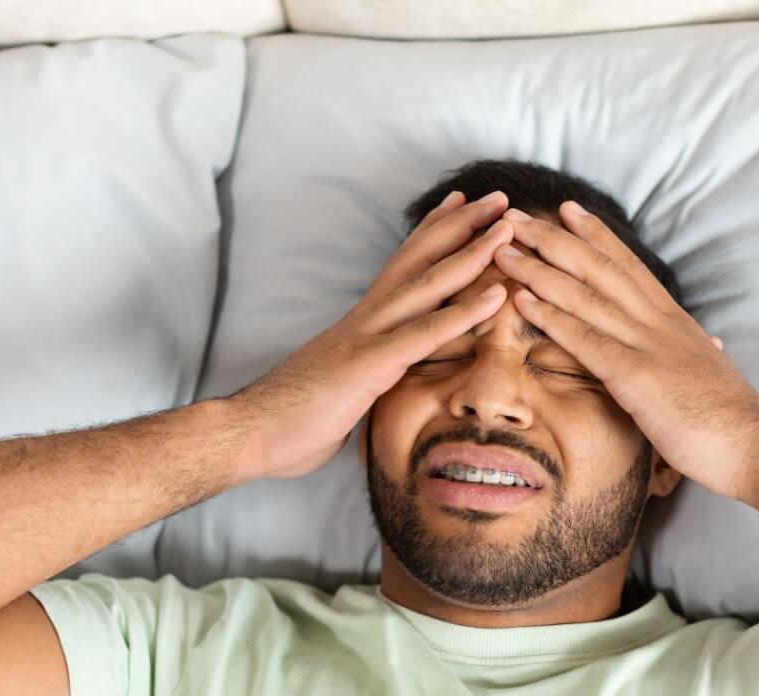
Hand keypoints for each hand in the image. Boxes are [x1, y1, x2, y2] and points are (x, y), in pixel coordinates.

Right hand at [227, 190, 516, 480]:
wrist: (250, 434)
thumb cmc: (291, 420)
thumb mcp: (341, 391)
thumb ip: (365, 377)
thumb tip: (377, 383)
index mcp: (360, 324)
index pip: (401, 267)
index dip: (431, 234)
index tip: (460, 206)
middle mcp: (366, 319)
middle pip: (419, 260)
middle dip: (461, 226)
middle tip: (499, 197)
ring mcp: (368, 338)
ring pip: (428, 284)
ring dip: (471, 253)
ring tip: (508, 227)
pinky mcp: (371, 366)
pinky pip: (425, 334)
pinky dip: (463, 312)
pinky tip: (497, 296)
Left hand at [491, 201, 758, 502]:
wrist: (755, 445)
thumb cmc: (730, 419)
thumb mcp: (712, 373)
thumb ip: (701, 352)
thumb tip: (712, 341)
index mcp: (674, 321)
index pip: (629, 266)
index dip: (596, 236)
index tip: (567, 210)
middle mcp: (658, 322)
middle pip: (599, 268)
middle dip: (554, 239)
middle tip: (516, 216)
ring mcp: (647, 346)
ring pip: (585, 295)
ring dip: (539, 270)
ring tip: (503, 250)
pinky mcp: (636, 377)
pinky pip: (585, 340)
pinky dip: (551, 317)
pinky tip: (522, 301)